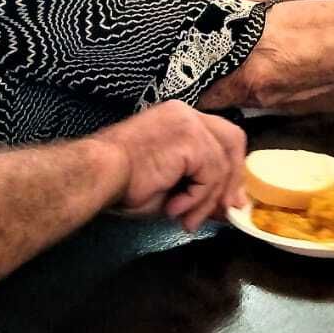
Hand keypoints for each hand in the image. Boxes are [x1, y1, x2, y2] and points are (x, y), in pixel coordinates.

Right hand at [90, 101, 246, 231]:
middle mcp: (186, 114)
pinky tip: (175, 207)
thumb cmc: (122, 181)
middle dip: (233, 178)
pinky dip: (197, 198)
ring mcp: (189, 123)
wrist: (100, 173)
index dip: (230, 167)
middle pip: (232, 140)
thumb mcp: (171, 188)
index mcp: (178, 118)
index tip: (228, 198)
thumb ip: (200, 192)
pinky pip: (211, 174)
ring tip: (186, 218)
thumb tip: (227, 209)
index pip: (220, 135)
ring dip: (207, 200)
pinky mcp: (190, 138)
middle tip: (225, 210)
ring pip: (221, 164)